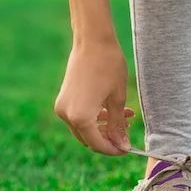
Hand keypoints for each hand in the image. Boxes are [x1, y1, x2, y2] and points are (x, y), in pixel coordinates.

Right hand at [55, 40, 133, 155]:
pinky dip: (94, 118)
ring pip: (84, 129)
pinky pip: (79, 117)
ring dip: (103, 127)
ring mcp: (62, 107)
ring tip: (126, 117)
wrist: (92, 40)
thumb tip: (123, 145)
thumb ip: (118, 125)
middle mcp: (67, 115)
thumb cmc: (108, 66)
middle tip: (127, 132)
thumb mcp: (117, 98)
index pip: (98, 144)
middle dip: (109, 138)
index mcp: (80, 117)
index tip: (127, 149)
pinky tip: (112, 109)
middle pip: (89, 139)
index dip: (114, 149)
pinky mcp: (63, 99)